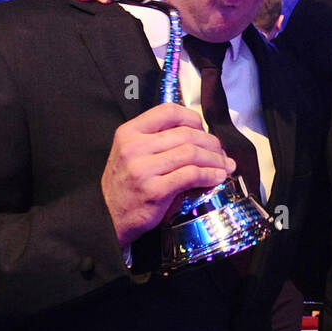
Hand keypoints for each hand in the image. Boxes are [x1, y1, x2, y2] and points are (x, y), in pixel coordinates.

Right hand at [101, 103, 236, 246]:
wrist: (107, 218)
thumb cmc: (125, 185)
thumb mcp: (130, 153)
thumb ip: (156, 140)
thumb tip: (198, 134)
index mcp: (129, 132)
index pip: (168, 112)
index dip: (192, 118)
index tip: (203, 130)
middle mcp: (134, 147)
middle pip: (186, 134)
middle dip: (211, 143)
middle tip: (221, 153)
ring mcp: (144, 169)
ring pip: (191, 153)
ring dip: (215, 159)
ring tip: (225, 166)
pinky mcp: (155, 191)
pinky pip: (191, 176)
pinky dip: (210, 175)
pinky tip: (218, 177)